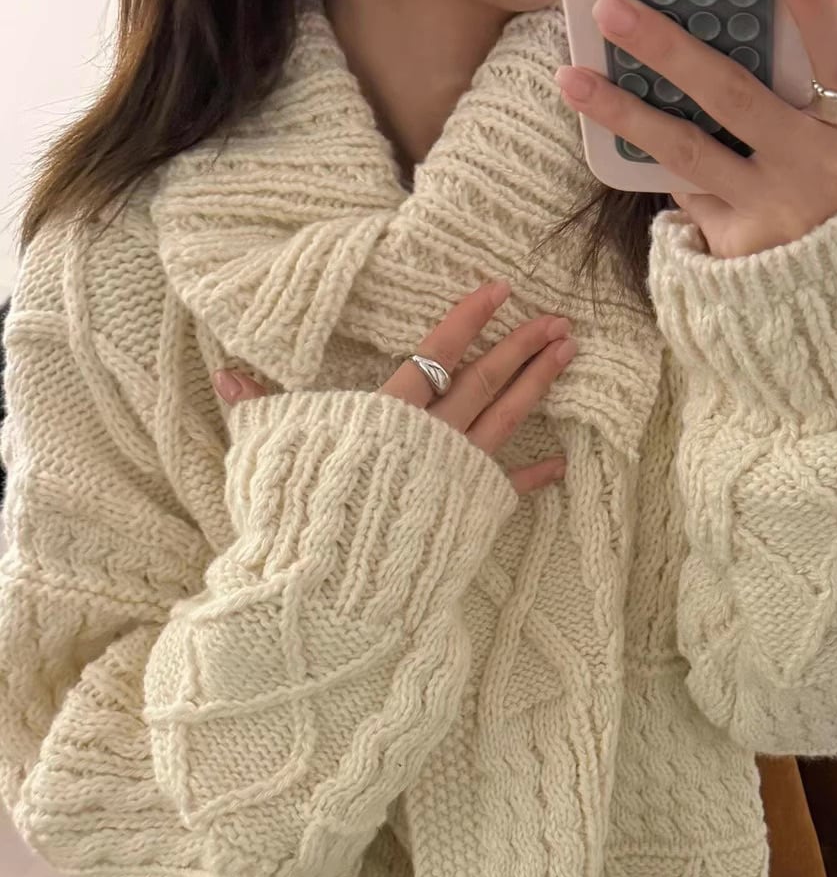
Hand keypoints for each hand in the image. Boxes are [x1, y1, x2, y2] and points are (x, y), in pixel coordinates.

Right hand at [213, 282, 576, 495]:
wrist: (336, 587)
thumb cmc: (302, 514)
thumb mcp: (275, 451)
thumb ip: (261, 409)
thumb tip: (227, 376)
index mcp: (387, 415)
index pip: (434, 353)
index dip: (467, 320)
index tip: (500, 289)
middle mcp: (431, 439)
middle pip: (483, 381)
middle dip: (522, 347)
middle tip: (558, 320)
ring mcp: (456, 475)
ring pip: (504, 420)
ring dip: (538, 385)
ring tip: (569, 355)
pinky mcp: (468, 513)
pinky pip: (507, 489)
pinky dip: (534, 477)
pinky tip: (561, 464)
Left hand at [555, 0, 836, 258]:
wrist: (833, 290)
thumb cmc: (828, 184)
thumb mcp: (833, 133)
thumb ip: (793, 85)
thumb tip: (716, 24)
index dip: (813, 9)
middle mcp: (817, 167)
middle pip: (734, 96)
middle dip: (666, 48)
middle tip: (611, 10)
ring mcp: (774, 210)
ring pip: (687, 152)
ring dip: (624, 112)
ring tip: (573, 79)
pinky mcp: (737, 245)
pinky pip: (685, 188)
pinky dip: (657, 157)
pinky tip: (619, 130)